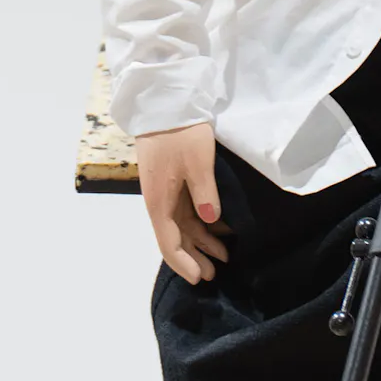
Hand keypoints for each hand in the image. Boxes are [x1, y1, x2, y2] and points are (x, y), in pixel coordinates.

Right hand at [136, 122, 228, 283]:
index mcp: (159, 201)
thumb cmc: (181, 132)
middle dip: (194, 257)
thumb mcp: (198, 162)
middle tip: (215, 273)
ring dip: (200, 241)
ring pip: (181, 225)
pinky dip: (201, 222)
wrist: (164, 102)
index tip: (200, 278)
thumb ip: (205, 193)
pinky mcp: (172, 181)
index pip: (169, 242)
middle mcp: (158, 201)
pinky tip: (218, 228)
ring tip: (222, 256)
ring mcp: (165, 191)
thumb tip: (210, 222)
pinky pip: (185, 210)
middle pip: (175, 237)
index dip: (184, 263)